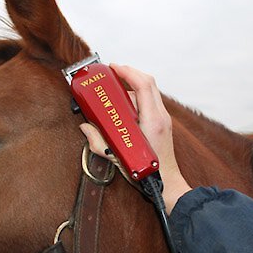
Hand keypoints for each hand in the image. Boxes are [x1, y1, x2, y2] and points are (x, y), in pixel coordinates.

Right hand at [79, 64, 190, 213]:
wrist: (166, 185)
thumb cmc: (145, 173)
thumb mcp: (116, 157)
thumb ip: (98, 142)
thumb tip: (85, 127)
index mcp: (152, 121)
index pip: (143, 86)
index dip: (128, 72)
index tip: (113, 67)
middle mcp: (160, 117)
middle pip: (149, 83)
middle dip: (130, 73)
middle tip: (113, 72)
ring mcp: (163, 120)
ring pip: (150, 91)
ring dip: (133, 85)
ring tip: (115, 88)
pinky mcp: (162, 124)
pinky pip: (150, 102)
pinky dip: (137, 96)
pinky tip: (124, 104)